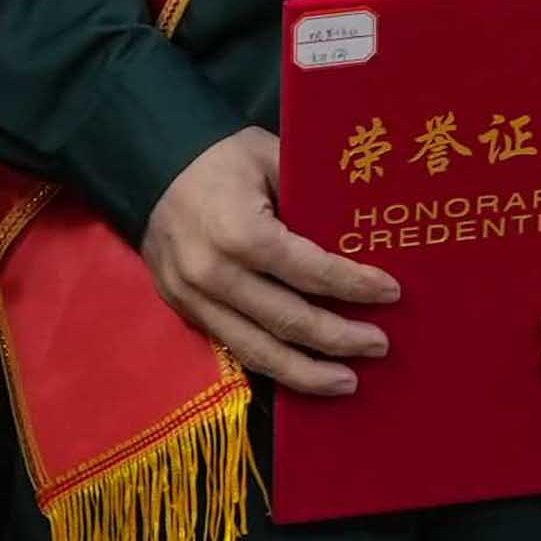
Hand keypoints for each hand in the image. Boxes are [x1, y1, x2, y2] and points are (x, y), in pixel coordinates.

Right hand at [141, 126, 396, 398]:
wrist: (149, 165)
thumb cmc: (221, 158)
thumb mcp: (271, 158)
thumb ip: (312, 196)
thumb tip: (364, 231)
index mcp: (241, 233)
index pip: (311, 272)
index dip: (355, 286)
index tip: (391, 292)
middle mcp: (215, 274)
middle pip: (289, 321)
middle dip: (340, 338)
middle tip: (380, 345)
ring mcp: (194, 299)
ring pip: (259, 351)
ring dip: (308, 373)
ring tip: (348, 382)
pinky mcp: (184, 311)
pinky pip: (234, 348)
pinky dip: (273, 365)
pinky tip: (303, 373)